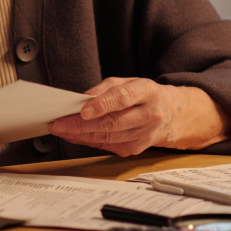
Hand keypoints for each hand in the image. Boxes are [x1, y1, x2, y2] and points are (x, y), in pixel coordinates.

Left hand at [48, 78, 230, 156]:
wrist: (171, 115)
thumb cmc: (145, 96)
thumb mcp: (128, 82)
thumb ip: (105, 89)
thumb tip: (83, 98)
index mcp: (147, 93)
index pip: (123, 99)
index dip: (102, 105)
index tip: (83, 110)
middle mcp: (148, 115)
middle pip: (112, 123)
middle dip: (81, 124)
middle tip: (59, 123)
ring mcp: (144, 135)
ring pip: (108, 137)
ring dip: (81, 135)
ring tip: (61, 129)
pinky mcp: (136, 148)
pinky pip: (108, 146)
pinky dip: (88, 141)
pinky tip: (74, 136)